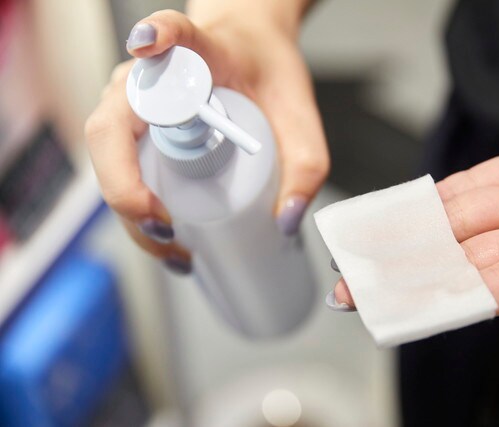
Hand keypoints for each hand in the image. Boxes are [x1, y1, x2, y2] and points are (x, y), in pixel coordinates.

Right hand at [85, 7, 328, 269]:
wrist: (249, 50)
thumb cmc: (267, 71)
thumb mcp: (298, 113)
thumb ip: (305, 165)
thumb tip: (285, 221)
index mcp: (198, 52)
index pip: (172, 34)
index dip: (157, 36)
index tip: (148, 45)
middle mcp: (151, 76)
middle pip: (112, 128)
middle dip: (127, 188)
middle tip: (170, 227)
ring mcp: (133, 103)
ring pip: (109, 159)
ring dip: (130, 212)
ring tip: (176, 250)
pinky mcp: (133, 130)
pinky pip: (121, 171)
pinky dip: (138, 212)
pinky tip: (169, 240)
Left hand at [333, 27, 498, 313]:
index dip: (447, 303)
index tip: (398, 311)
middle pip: (469, 264)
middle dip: (414, 276)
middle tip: (359, 288)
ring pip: (463, 225)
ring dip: (414, 238)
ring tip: (366, 252)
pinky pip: (470, 187)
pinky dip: (434, 200)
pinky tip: (402, 214)